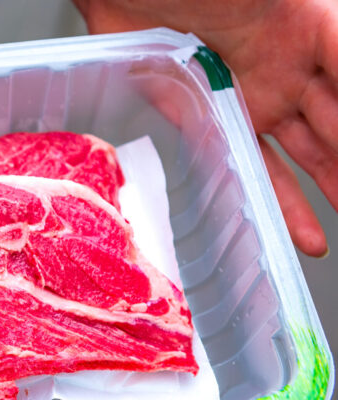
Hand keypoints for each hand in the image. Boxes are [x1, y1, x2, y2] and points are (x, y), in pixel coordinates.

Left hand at [74, 0, 337, 256]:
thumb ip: (331, 37)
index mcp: (312, 32)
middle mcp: (288, 69)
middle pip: (337, 126)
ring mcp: (250, 98)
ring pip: (302, 155)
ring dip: (325, 192)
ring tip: (335, 230)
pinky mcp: (211, 119)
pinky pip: (248, 166)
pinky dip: (274, 200)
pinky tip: (295, 231)